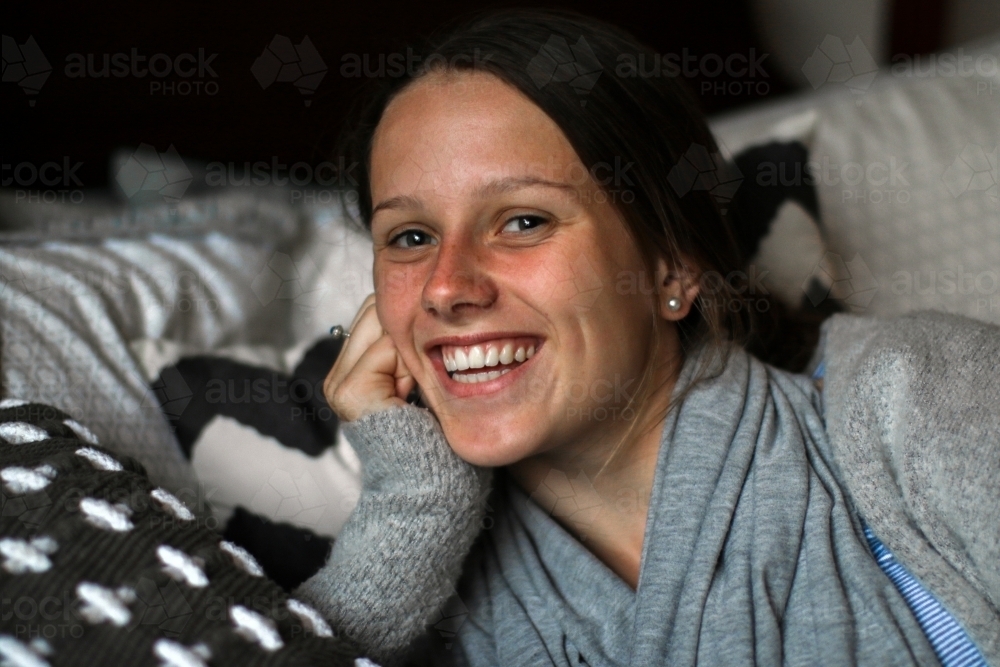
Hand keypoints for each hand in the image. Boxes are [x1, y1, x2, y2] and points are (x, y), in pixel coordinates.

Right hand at [323, 293, 417, 421]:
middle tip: (415, 376)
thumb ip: (400, 343)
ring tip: (410, 388)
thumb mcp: (411, 375)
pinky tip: (407, 394)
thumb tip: (409, 300)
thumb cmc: (428, 427)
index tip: (417, 360)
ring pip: (382, 327)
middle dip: (403, 333)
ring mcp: (338, 385)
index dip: (402, 323)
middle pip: (373, 311)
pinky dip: (406, 367)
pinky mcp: (349, 392)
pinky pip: (385, 350)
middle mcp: (335, 376)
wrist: (425, 473)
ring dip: (407, 353)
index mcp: (347, 370)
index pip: (371, 311)